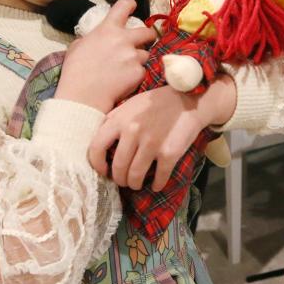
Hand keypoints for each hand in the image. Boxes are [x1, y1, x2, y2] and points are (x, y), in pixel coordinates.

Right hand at [54, 0, 155, 112]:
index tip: (132, 6)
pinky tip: (123, 80)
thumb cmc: (75, 71)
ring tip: (125, 68)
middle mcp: (124, 40)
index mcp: (107, 29)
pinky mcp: (139, 73)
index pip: (124, 6)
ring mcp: (133, 56)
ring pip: (145, 54)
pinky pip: (142, 71)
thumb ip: (93, 38)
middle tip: (142, 42)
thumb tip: (99, 39)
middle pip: (147, 32)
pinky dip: (135, 75)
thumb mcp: (78, 46)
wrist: (82, 96)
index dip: (130, 4)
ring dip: (138, 59)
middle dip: (147, 36)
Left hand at [88, 76, 235, 190]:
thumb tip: (99, 142)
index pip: (96, 148)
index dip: (97, 164)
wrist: (187, 99)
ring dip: (135, 184)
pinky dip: (156, 184)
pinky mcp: (169, 153)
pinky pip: (159, 177)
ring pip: (135, 176)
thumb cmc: (155, 102)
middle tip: (124, 180)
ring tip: (137, 183)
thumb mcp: (129, 105)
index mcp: (119, 120)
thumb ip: (113, 121)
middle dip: (120, 179)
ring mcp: (152, 144)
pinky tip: (156, 184)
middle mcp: (133, 132)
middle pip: (118, 168)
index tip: (104, 170)